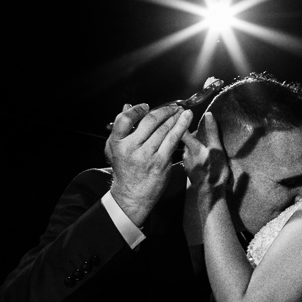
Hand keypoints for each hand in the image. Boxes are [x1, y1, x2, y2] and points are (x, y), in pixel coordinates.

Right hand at [105, 104, 192, 225]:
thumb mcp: (114, 149)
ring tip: (180, 111)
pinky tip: (187, 117)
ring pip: (163, 129)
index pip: (125, 119)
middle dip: (163, 111)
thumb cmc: (125, 171)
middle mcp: (130, 148)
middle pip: (149, 122)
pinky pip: (173, 139)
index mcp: (117, 143)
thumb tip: (128, 106)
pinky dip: (181, 126)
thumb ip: (121, 127)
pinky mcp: (160, 162)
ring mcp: (146, 155)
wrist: (131, 195)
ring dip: (174, 117)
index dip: (137, 109)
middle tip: (172, 107)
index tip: (146, 106)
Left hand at [181, 112, 231, 218]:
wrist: (210, 194)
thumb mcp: (217, 150)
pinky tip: (197, 152)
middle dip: (184, 130)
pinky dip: (191, 152)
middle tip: (188, 121)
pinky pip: (188, 156)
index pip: (181, 129)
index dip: (179, 120)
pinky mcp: (189, 170)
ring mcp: (186, 163)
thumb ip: (212, 132)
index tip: (180, 111)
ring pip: (185, 148)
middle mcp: (186, 154)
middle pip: (181, 138)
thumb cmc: (215, 172)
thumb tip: (208, 115)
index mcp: (192, 147)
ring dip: (189, 142)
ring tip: (194, 136)